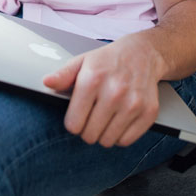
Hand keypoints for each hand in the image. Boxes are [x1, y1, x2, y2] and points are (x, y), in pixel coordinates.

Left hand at [43, 34, 161, 146]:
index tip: (76, 115)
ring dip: (103, 133)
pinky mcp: (148, 113)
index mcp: (92, 79)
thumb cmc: (108, 60)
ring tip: (105, 116)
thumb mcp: (82, 61)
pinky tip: (119, 119)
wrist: (142, 54)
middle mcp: (114, 92)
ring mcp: (133, 104)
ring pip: (108, 141)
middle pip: (90, 135)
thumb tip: (47, 82)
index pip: (74, 124)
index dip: (72, 122)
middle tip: (91, 115)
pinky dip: (120, 135)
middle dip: (87, 129)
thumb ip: (63, 74)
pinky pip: (126, 141)